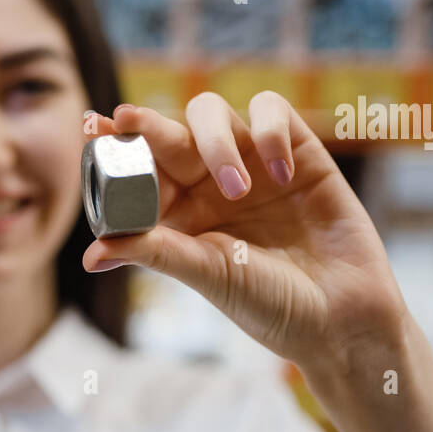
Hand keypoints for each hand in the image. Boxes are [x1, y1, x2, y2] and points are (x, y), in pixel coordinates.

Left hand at [84, 91, 409, 371]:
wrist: (341, 320)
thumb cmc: (269, 304)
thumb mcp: (207, 274)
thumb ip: (154, 252)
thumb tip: (91, 256)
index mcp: (179, 212)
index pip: (140, 168)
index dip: (117, 147)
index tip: (93, 129)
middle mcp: (209, 183)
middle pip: (169, 134)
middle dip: (148, 126)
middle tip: (129, 121)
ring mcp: (253, 164)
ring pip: (213, 113)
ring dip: (214, 140)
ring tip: (235, 189)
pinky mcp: (298, 152)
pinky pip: (272, 111)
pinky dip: (269, 132)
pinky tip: (279, 174)